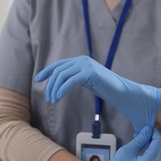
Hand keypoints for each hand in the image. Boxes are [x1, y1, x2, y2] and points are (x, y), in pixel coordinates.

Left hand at [35, 56, 160, 131]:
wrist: (123, 92)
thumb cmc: (106, 89)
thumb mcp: (87, 81)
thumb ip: (76, 78)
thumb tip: (62, 82)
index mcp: (81, 61)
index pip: (59, 65)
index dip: (47, 71)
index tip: (37, 79)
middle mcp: (82, 60)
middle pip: (58, 71)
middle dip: (50, 85)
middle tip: (49, 98)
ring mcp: (86, 65)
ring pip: (62, 76)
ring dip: (54, 89)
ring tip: (53, 100)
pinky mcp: (90, 73)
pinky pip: (70, 81)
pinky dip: (61, 90)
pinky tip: (59, 97)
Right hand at [86, 126, 160, 160]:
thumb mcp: (127, 150)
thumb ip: (140, 139)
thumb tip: (148, 130)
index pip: (159, 143)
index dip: (154, 132)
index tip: (146, 127)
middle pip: (160, 147)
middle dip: (153, 137)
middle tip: (142, 131)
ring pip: (158, 152)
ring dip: (151, 143)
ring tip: (140, 137)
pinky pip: (154, 158)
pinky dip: (149, 150)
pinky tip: (141, 146)